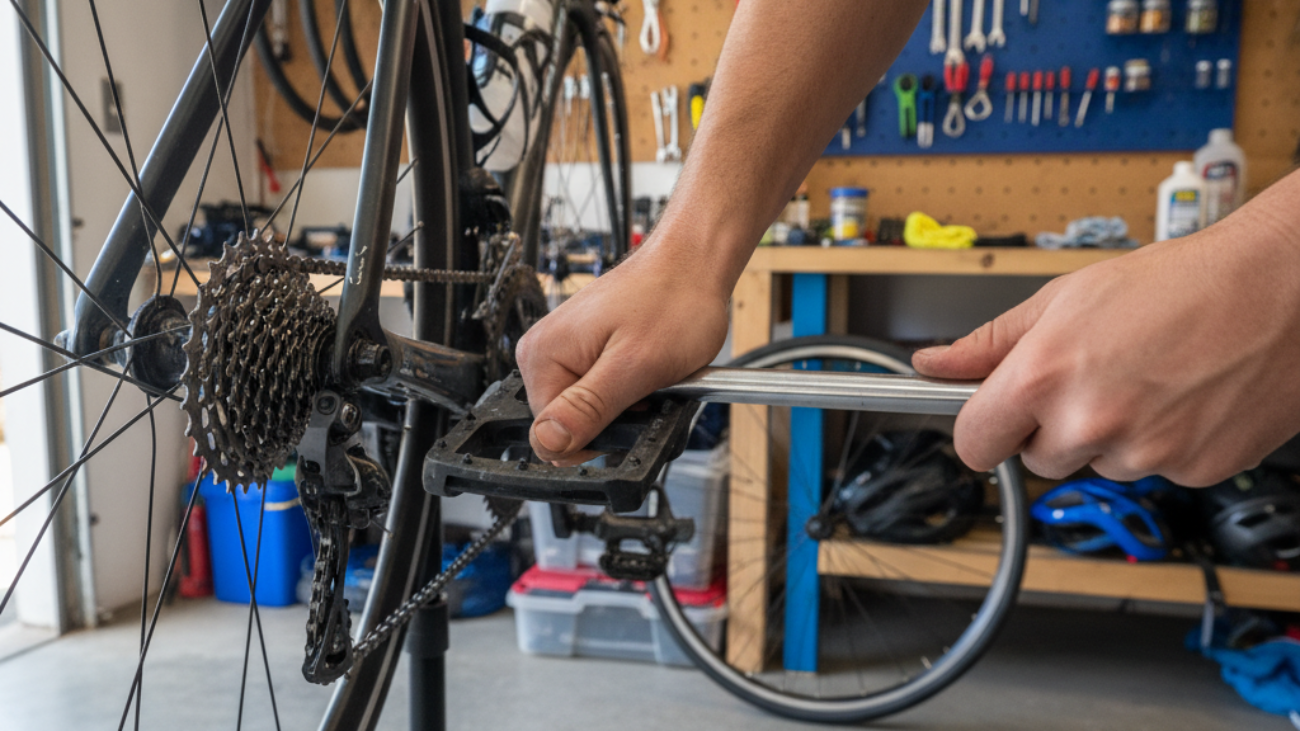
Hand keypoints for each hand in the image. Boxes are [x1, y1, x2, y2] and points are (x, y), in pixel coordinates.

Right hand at [517, 246, 729, 464]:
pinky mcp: (584, 350)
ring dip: (622, 405)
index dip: (594, 439)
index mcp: (543, 356)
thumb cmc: (674, 301)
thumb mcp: (634, 366)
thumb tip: (546, 442)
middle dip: (611, 419)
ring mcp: (564, 349)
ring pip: (587, 410)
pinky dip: (627, 388)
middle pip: (568, 424)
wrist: (694, 265)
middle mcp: (545, 351)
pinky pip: (599, 390)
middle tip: (644, 387)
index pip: (550, 436)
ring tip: (648, 374)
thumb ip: (587, 408)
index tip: (629, 414)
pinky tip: (644, 368)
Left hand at [912, 215, 1299, 485]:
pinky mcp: (1193, 470)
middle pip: (1036, 459)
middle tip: (1093, 377)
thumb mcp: (1065, 299)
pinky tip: (1183, 397)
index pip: (974, 443)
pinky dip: (1162, 444)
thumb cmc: (1179, 283)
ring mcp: (1144, 453)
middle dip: (1052, 427)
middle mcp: (1089, 421)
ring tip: (1147, 378)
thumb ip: (990, 343)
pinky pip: (1153, 471)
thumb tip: (935, 364)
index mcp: (1044, 376)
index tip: (992, 419)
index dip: (981, 430)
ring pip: (1096, 465)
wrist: (1282, 290)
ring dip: (1109, 435)